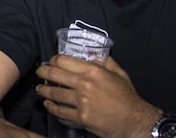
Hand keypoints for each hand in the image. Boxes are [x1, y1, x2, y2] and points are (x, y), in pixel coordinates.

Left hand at [36, 55, 158, 137]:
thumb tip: (93, 53)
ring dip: (43, 90)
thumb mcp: (119, 74)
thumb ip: (105, 62)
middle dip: (43, 72)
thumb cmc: (128, 97)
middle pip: (54, 74)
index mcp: (94, 71)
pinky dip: (51, 107)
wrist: (135, 121)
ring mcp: (81, 101)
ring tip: (40, 89)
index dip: (53, 60)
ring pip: (54, 93)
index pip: (63, 60)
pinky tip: (48, 104)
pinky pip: (60, 111)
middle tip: (39, 72)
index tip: (51, 62)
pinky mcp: (80, 117)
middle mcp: (85, 84)